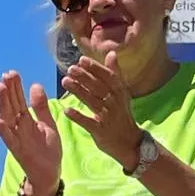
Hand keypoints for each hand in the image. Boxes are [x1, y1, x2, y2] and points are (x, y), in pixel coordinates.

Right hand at [0, 72, 62, 195]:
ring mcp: (17, 138)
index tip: (12, 72)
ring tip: (0, 88)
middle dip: (8, 90)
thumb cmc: (48, 150)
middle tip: (6, 74)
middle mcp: (19, 127)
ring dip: (3, 103)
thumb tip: (35, 85)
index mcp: (26, 120)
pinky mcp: (18, 150)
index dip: (16, 87)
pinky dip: (4, 131)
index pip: (19, 100)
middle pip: (12, 105)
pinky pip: (9, 140)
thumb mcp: (48, 125)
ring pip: (8, 118)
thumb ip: (41, 107)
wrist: (49, 174)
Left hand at [61, 52, 142, 167]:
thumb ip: (115, 73)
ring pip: (93, 102)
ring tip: (65, 82)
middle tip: (70, 69)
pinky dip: (78, 116)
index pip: (108, 77)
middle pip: (99, 88)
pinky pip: (89, 123)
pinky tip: (67, 110)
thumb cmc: (121, 115)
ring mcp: (108, 118)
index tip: (82, 60)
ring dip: (79, 91)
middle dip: (85, 77)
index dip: (95, 68)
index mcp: (120, 93)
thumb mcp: (122, 93)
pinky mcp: (101, 131)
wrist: (129, 142)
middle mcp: (115, 103)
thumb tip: (111, 53)